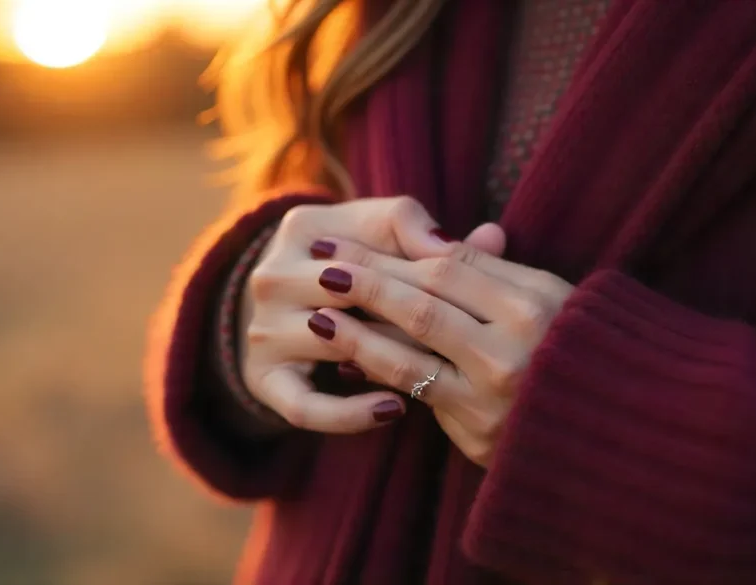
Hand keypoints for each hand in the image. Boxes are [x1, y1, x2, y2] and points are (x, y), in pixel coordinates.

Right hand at [239, 195, 506, 433]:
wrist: (290, 305)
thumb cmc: (355, 263)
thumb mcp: (383, 232)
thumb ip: (431, 232)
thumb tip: (493, 236)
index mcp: (301, 228)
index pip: (366, 246)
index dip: (416, 267)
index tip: (466, 286)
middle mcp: (270, 276)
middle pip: (346, 295)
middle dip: (405, 316)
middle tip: (463, 337)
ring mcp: (261, 330)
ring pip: (332, 349)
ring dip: (385, 361)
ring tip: (439, 372)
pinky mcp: (262, 379)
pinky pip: (306, 407)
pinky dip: (349, 413)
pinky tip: (396, 408)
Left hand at [306, 243, 572, 466]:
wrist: (614, 433)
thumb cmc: (579, 353)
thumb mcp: (550, 302)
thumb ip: (495, 274)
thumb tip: (445, 238)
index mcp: (535, 300)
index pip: (450, 266)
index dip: (393, 250)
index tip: (349, 239)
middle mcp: (517, 342)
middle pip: (425, 298)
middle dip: (366, 277)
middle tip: (320, 259)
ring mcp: (496, 388)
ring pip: (413, 345)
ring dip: (358, 326)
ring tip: (317, 309)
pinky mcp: (479, 428)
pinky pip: (416, 390)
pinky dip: (379, 369)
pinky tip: (345, 357)